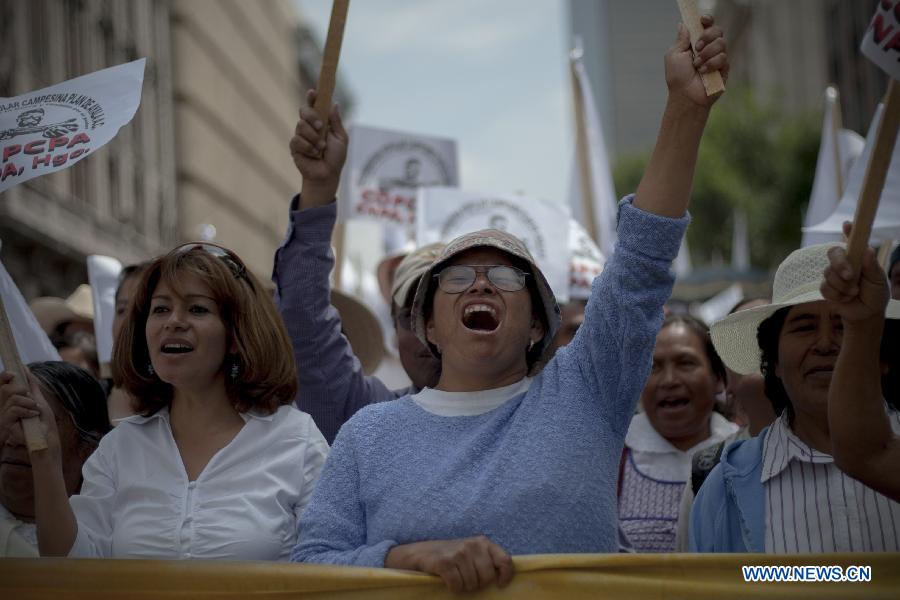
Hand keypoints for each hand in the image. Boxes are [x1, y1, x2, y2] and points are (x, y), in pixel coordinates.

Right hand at [0, 370, 61, 461]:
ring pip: (12, 398)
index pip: (1, 385)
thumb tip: (26, 369)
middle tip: (31, 399)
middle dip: (21, 390)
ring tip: (34, 409)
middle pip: (6, 389)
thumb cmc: (40, 420)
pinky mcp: (5, 424)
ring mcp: (3, 416)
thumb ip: (30, 385)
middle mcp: (3, 407)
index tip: (13, 373)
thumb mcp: (35, 399)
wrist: (44, 438)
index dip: (4, 377)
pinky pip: (14, 409)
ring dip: (28, 402)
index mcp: (9, 400)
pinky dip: (26, 410)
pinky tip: (33, 414)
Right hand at [290, 89, 347, 204]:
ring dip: (314, 138)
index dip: (312, 97)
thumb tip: (334, 104)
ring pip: (301, 126)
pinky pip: (297, 140)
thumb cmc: (335, 158)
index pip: (314, 105)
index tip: (313, 92)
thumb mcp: (340, 138)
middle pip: (304, 111)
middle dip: (312, 116)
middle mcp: (309, 126)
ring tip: (321, 149)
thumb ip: (336, 122)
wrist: (327, 175)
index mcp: (321, 122)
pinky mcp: (294, 146)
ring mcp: (300, 136)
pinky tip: (314, 155)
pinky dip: (308, 148)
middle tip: (321, 127)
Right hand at [385, 536, 513, 592]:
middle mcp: (472, 545)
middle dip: (477, 584)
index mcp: (482, 542)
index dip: (505, 576)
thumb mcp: (470, 553)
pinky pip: (457, 585)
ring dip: (463, 587)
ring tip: (455, 578)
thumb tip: (504, 579)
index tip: (500, 585)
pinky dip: (453, 588)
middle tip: (466, 580)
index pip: (505, 560)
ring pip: (472, 583)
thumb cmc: (448, 557)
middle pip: (487, 577)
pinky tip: (446, 581)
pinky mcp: (444, 562)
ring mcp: (458, 552)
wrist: (417, 553)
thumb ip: (486, 560)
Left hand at [665, 16, 728, 108]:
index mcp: (695, 43)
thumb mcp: (674, 55)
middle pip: (717, 30)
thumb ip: (681, 39)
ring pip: (721, 43)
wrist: (686, 96)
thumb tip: (683, 24)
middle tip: (697, 48)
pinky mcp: (724, 68)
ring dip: (707, 53)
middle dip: (707, 36)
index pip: (706, 26)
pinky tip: (703, 72)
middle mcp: (708, 48)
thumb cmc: (678, 78)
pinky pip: (723, 57)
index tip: (703, 20)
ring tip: (697, 65)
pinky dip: (711, 64)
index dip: (707, 20)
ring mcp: (717, 58)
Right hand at [820, 222, 888, 322]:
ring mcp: (833, 275)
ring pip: (828, 274)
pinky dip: (837, 295)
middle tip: (850, 276)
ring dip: (843, 286)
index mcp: (858, 257)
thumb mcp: (878, 280)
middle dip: (840, 265)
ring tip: (854, 292)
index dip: (849, 231)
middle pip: (832, 253)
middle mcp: (844, 262)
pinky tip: (846, 298)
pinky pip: (825, 288)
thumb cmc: (875, 293)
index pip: (852, 240)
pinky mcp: (826, 288)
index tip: (848, 224)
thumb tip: (867, 250)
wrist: (866, 314)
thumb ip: (871, 266)